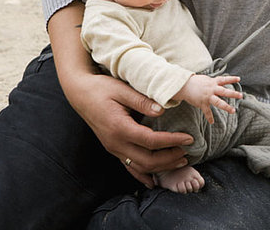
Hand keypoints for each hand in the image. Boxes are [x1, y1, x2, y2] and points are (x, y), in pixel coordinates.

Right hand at [48, 1, 193, 188]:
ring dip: (161, 167)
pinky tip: (153, 182)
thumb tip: (162, 111)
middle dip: (170, 158)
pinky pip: (129, 167)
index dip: (172, 141)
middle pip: (147, 160)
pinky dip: (143, 175)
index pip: (151, 141)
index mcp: (119, 128)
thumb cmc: (101, 88)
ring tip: (180, 161)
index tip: (188, 138)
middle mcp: (115, 143)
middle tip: (188, 152)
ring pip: (140, 167)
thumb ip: (142, 101)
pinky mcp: (113, 149)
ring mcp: (113, 148)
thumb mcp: (122, 89)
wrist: (80, 94)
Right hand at [173, 74, 242, 123]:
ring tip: (233, 111)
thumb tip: (220, 81)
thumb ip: (213, 82)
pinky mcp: (202, 103)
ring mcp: (207, 96)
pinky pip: (207, 111)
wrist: (184, 86)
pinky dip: (209, 117)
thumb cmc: (195, 82)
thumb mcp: (205, 79)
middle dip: (233, 93)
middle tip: (241, 95)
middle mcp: (211, 89)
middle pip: (224, 91)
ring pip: (218, 102)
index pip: (224, 79)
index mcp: (212, 82)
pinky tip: (212, 122)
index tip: (239, 79)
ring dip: (226, 106)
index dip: (231, 79)